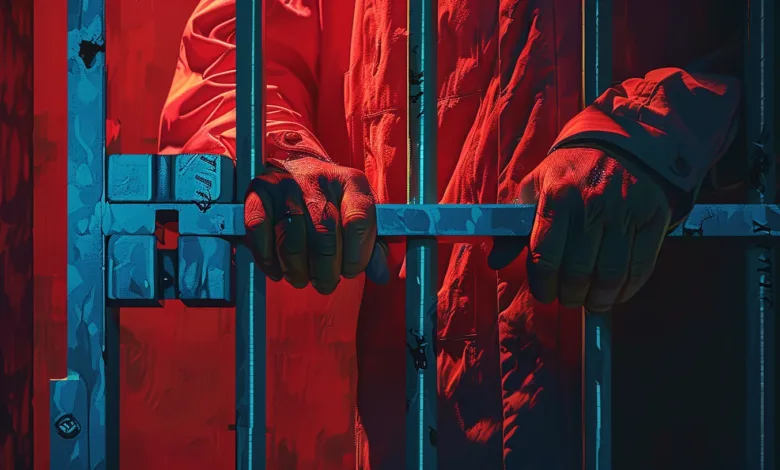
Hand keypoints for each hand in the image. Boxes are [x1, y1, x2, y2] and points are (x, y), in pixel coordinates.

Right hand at [244, 155, 387, 293]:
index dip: (356, 256)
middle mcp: (319, 179)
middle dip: (326, 272)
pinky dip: (268, 259)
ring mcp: (286, 184)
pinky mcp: (258, 192)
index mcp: (352, 182)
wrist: (296, 168)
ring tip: (302, 279)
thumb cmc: (334, 203)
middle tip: (325, 284)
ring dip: (296, 271)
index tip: (350, 271)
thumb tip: (381, 274)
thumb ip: (375, 245)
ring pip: (291, 241)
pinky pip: (259, 231)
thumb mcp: (360, 216)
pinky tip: (277, 270)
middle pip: (325, 236)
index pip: (359, 222)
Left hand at [489, 147, 671, 310]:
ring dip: (598, 298)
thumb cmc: (571, 173)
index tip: (544, 293)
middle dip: (569, 295)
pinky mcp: (652, 218)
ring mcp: (625, 211)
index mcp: (558, 195)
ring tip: (590, 301)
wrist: (621, 144)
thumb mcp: (535, 189)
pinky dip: (626, 289)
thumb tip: (495, 261)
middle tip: (567, 298)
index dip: (543, 285)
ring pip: (609, 275)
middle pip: (577, 271)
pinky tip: (615, 293)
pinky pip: (640, 267)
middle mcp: (592, 203)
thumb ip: (513, 228)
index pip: (544, 256)